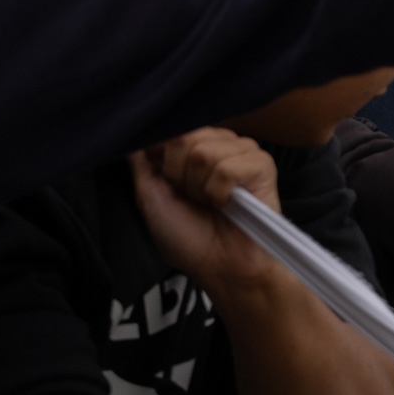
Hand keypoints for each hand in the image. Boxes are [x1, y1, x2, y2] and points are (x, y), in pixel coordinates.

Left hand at [130, 128, 281, 290]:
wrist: (220, 266)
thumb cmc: (189, 237)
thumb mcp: (149, 196)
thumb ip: (140, 161)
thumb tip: (131, 134)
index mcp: (194, 147)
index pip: (170, 128)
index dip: (162, 159)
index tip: (170, 185)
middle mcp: (219, 143)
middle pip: (184, 137)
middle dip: (179, 176)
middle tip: (193, 198)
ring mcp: (243, 152)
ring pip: (205, 152)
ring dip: (200, 187)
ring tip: (211, 203)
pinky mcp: (262, 165)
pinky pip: (228, 168)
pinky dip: (219, 193)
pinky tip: (228, 203)